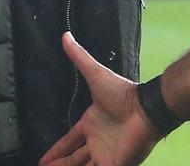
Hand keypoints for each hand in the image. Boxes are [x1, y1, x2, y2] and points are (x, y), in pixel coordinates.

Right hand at [39, 33, 161, 165]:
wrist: (146, 109)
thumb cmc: (123, 94)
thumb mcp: (96, 75)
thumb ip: (80, 58)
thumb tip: (66, 36)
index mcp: (91, 125)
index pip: (69, 141)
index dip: (56, 150)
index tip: (43, 160)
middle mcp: (97, 142)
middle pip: (73, 159)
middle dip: (59, 165)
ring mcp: (106, 155)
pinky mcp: (114, 164)